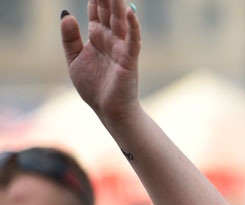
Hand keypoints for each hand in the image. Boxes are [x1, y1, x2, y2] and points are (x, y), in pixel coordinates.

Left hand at [60, 0, 142, 125]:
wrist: (109, 110)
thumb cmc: (95, 88)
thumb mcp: (73, 60)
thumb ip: (69, 38)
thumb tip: (66, 13)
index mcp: (97, 36)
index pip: (96, 10)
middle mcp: (110, 38)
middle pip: (108, 11)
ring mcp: (120, 47)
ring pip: (119, 20)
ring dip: (118, 4)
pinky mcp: (129, 59)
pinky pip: (133, 40)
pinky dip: (133, 26)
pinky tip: (130, 12)